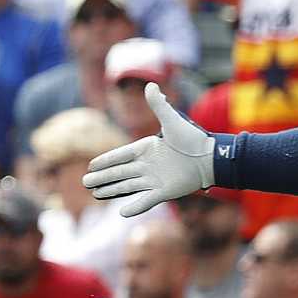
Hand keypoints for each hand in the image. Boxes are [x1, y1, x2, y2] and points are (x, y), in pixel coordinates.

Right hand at [82, 84, 215, 214]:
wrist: (211, 158)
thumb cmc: (193, 138)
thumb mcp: (172, 121)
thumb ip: (159, 106)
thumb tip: (151, 84)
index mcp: (147, 148)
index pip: (121, 155)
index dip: (106, 160)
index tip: (91, 165)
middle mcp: (148, 165)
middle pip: (120, 172)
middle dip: (103, 177)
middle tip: (86, 182)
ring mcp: (155, 179)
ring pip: (128, 186)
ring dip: (112, 190)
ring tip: (95, 194)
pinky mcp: (164, 192)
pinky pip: (146, 201)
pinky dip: (135, 207)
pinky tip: (122, 212)